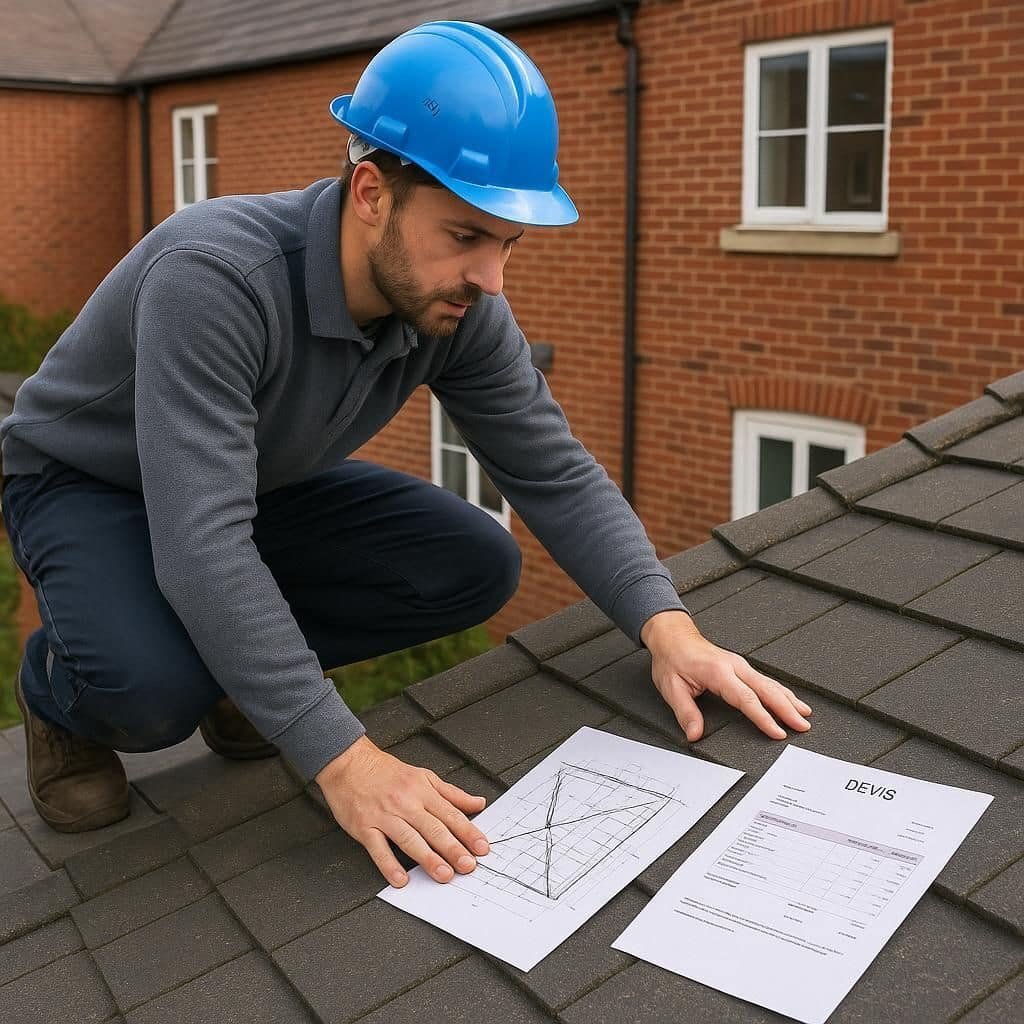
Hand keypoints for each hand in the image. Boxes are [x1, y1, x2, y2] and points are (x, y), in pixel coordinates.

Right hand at [315, 735, 490, 887]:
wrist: (349, 763)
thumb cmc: (385, 771)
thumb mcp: (423, 776)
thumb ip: (451, 793)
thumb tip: (478, 803)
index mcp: (422, 790)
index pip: (451, 813)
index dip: (468, 831)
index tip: (482, 847)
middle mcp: (406, 803)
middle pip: (434, 828)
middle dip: (453, 848)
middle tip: (468, 865)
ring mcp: (384, 816)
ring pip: (410, 839)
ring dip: (428, 858)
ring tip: (444, 875)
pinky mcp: (364, 826)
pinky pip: (378, 848)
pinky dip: (389, 865)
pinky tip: (401, 879)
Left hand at [640, 610, 811, 741]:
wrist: (672, 636)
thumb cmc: (672, 659)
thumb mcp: (672, 688)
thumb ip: (686, 712)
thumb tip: (695, 734)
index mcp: (718, 672)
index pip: (746, 699)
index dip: (764, 718)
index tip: (778, 732)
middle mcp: (734, 666)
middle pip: (766, 689)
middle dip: (787, 709)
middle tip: (803, 725)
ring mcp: (739, 664)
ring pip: (770, 683)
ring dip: (788, 699)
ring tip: (805, 714)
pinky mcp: (740, 666)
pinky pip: (765, 679)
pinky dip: (781, 691)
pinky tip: (790, 699)